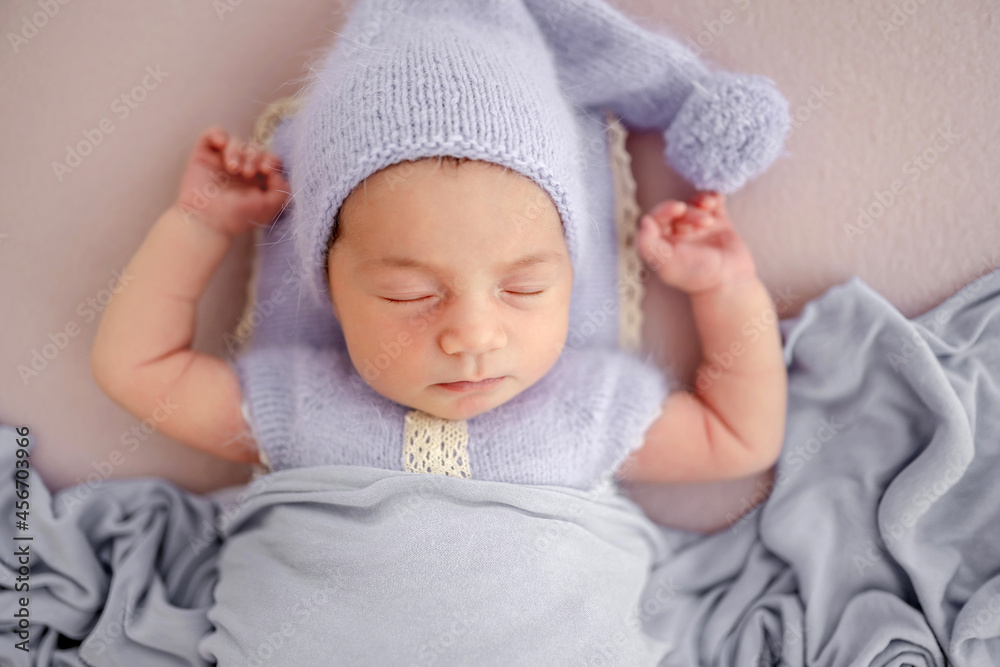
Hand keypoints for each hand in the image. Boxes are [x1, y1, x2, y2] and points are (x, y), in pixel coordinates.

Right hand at [176, 126, 290, 237]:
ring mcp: (221, 161)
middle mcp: (241, 169)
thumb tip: (278, 173)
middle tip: (247, 173)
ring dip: (237, 152)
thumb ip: (282, 190)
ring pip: (236, 142)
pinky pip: (212, 134)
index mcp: (258, 181)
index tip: (266, 170)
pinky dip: (218, 134)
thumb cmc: (237, 217)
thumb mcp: (268, 207)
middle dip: (254, 157)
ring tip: (233, 169)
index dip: (271, 160)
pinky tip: (221, 143)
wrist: (206, 220)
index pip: (270, 160)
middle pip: (254, 148)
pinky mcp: (203, 156)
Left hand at [636, 192, 756, 294]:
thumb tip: (644, 220)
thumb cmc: (696, 276)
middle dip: (689, 212)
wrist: (729, 282)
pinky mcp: (718, 222)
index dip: (665, 209)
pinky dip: (713, 197)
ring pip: (694, 204)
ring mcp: (699, 227)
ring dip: (701, 204)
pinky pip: (713, 202)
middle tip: (704, 222)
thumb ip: (649, 245)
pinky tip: (716, 200)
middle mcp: (679, 234)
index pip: (657, 218)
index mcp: (663, 243)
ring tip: (711, 218)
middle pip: (678, 210)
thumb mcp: (667, 263)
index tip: (678, 208)